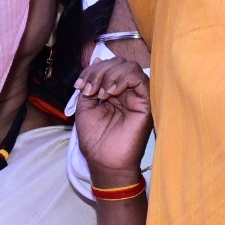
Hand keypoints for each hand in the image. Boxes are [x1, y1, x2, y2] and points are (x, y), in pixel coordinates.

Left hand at [73, 56, 152, 179]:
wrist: (104, 161)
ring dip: (109, 75)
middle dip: (98, 71)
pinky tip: (111, 93)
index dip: (91, 70)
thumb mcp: (85, 107)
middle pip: (118, 62)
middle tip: (89, 90)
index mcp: (113, 91)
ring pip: (129, 66)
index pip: (107, 66)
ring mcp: (137, 96)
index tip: (79, 86)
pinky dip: (122, 79)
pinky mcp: (146, 103)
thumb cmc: (95, 139)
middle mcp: (127, 91)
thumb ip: (89, 85)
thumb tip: (96, 62)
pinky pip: (139, 78)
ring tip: (101, 93)